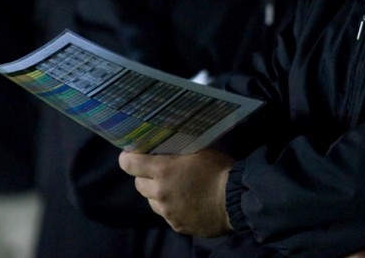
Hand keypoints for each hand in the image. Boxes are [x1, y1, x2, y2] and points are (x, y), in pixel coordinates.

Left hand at [119, 148, 233, 236]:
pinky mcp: (177, 225)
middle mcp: (160, 192)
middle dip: (145, 177)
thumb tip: (167, 139)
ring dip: (157, 194)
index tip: (130, 155)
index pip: (129, 164)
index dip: (127, 158)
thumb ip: (178, 148)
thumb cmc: (218, 169)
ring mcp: (168, 212)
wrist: (236, 199)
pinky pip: (167, 215)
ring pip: (152, 201)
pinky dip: (172, 208)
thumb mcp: (198, 149)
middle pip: (138, 184)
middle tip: (157, 171)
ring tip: (174, 189)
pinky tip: (186, 203)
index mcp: (163, 170)